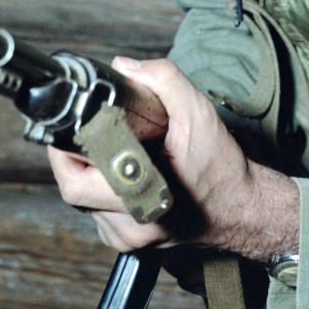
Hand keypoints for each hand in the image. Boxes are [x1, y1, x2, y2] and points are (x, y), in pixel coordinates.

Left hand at [47, 56, 299, 260]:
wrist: (243, 209)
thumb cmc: (223, 167)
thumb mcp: (199, 113)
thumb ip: (163, 80)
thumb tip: (124, 66)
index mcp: (143, 196)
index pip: (77, 181)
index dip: (64, 149)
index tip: (66, 122)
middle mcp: (130, 224)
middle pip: (73, 190)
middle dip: (69, 155)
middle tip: (79, 128)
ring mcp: (126, 237)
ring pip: (83, 202)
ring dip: (86, 170)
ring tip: (104, 144)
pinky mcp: (127, 242)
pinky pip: (97, 211)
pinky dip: (99, 186)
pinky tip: (119, 168)